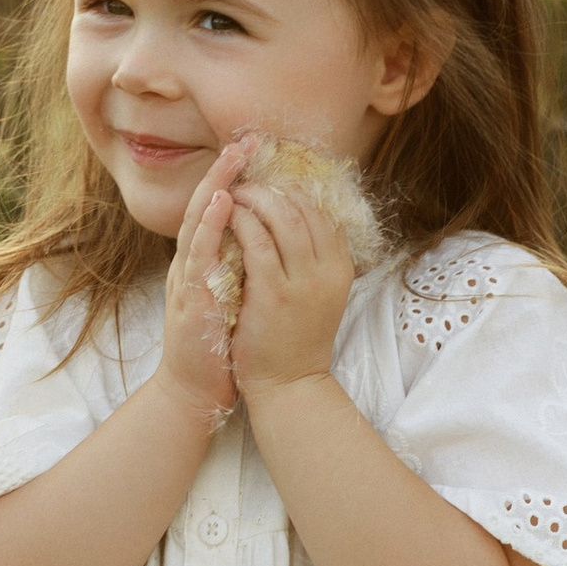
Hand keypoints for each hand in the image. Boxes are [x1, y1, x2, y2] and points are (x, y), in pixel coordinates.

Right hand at [156, 140, 248, 423]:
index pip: (215, 211)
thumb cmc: (218, 346)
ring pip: (196, 224)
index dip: (230, 180)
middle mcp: (190, 266)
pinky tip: (221, 205)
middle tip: (242, 140)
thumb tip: (260, 237)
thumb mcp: (230, 296)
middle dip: (222, 172)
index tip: (250, 151)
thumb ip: (237, 265)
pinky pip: (199, 258)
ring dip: (213, 188)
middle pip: (202, 207)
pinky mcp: (190, 301)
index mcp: (202, 264)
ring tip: (231, 159)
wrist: (196, 391)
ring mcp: (186, 282)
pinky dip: (209, 228)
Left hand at [226, 177, 355, 397]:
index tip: (267, 181)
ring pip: (280, 217)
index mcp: (340, 266)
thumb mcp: (319, 292)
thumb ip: (314, 256)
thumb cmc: (297, 337)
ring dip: (254, 198)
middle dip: (270, 187)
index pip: (321, 210)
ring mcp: (302, 281)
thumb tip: (299, 215)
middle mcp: (328, 270)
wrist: (288, 384)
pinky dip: (240, 221)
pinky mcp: (273, 293)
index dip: (292, 189)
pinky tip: (225, 214)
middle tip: (245, 181)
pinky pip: (256, 242)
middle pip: (302, 207)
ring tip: (233, 192)